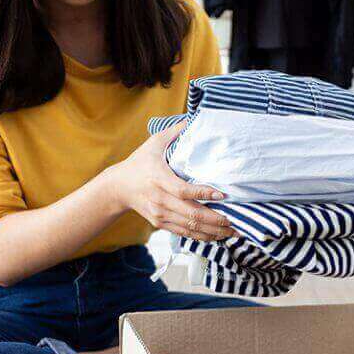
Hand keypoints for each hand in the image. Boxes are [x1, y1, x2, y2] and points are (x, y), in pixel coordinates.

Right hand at [104, 120, 235, 240]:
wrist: (118, 187)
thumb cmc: (139, 162)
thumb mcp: (154, 142)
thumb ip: (174, 131)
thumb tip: (194, 117)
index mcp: (159, 179)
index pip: (183, 190)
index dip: (204, 194)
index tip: (222, 195)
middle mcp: (160, 200)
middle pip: (191, 214)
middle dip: (216, 219)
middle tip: (235, 221)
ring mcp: (160, 214)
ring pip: (190, 227)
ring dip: (213, 232)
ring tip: (232, 231)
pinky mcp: (160, 223)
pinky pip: (184, 233)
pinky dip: (202, 237)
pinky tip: (217, 236)